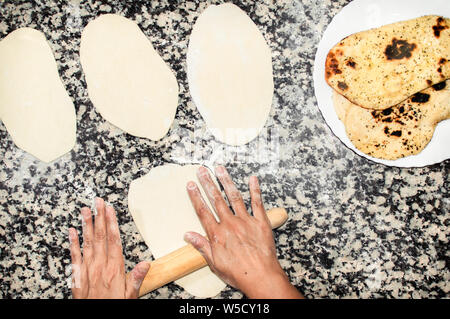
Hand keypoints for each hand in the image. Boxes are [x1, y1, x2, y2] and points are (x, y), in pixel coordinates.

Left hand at [68, 198, 149, 298]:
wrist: (93, 316)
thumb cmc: (112, 305)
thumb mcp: (130, 296)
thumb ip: (136, 279)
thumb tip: (146, 264)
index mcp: (114, 269)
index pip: (113, 241)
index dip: (112, 223)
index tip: (110, 210)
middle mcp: (99, 267)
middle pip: (100, 237)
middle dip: (99, 217)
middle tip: (98, 202)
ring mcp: (87, 270)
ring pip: (87, 242)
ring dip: (86, 225)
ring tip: (86, 210)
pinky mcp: (77, 275)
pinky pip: (74, 256)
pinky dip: (73, 242)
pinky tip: (72, 231)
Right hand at [184, 166, 302, 298]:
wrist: (261, 276)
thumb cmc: (238, 273)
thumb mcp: (214, 263)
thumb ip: (202, 246)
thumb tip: (188, 235)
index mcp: (217, 234)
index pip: (203, 211)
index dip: (196, 197)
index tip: (191, 185)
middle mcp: (230, 224)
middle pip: (216, 199)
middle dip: (208, 183)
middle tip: (202, 170)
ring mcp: (246, 221)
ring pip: (234, 197)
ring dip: (226, 181)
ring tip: (220, 169)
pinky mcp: (261, 222)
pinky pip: (257, 203)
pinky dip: (255, 190)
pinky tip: (252, 179)